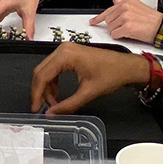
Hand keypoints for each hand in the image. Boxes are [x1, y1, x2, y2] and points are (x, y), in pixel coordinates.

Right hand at [29, 42, 149, 113]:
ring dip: (46, 88)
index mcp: (66, 55)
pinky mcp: (69, 54)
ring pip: (46, 71)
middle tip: (41, 108)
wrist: (126, 67)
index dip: (37, 94)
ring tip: (53, 104)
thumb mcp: (88, 93)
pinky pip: (54, 69)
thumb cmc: (111, 75)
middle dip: (40, 92)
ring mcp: (65, 51)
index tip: (35, 109)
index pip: (42, 76)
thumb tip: (51, 114)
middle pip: (41, 72)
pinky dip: (53, 83)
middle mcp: (62, 49)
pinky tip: (57, 95)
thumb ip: (68, 105)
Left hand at [89, 0, 162, 42]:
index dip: (99, 18)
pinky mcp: (127, 27)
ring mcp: (126, 17)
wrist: (162, 27)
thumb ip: (123, 2)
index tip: (93, 21)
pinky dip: (119, 37)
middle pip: (108, 20)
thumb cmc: (151, 19)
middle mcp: (125, 7)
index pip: (108, 10)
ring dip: (117, 32)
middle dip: (113, 27)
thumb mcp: (136, 6)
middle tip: (123, 28)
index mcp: (127, 1)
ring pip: (110, 28)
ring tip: (128, 30)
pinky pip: (115, 34)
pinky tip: (127, 34)